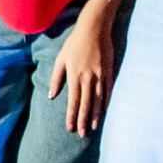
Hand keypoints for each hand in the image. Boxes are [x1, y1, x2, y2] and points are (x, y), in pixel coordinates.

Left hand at [48, 5, 115, 135]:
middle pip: (86, 104)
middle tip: (83, 134)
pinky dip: (107, 101)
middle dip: (84, 120)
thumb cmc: (74, 43)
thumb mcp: (61, 59)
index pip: (73, 101)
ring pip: (99, 99)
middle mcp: (88, 78)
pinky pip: (109, 89)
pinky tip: (105, 109)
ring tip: (95, 126)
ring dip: (97, 114)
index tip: (70, 128)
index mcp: (75, 76)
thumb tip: (52, 96)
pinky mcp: (109, 70)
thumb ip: (56, 78)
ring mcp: (100, 75)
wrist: (94, 28)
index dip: (72, 116)